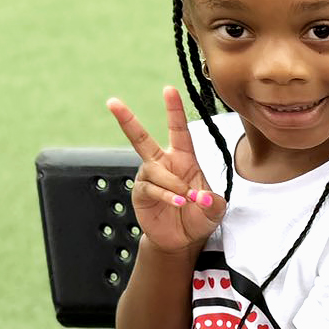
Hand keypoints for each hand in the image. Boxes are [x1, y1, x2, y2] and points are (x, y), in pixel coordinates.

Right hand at [108, 89, 225, 254]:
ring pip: (154, 170)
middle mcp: (163, 164)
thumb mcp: (216, 209)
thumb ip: (215, 202)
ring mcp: (149, 178)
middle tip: (112, 102)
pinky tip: (177, 203)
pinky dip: (166, 195)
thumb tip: (203, 197)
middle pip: (141, 139)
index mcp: (184, 159)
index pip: (179, 131)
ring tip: (185, 199)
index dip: (174, 110)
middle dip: (127, 120)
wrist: (183, 238)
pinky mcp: (141, 193)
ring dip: (173, 184)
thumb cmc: (200, 216)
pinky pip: (150, 188)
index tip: (169, 89)